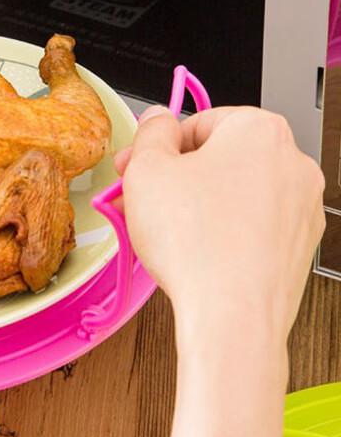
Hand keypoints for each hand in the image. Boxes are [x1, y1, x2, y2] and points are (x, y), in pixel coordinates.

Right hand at [116, 105, 325, 436]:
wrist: (231, 317)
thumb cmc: (196, 243)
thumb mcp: (147, 169)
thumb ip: (150, 132)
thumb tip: (158, 119)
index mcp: (260, 130)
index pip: (196, 122)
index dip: (157, 146)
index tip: (136, 165)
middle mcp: (292, 163)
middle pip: (217, 157)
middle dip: (173, 176)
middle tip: (140, 195)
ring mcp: (301, 207)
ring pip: (232, 192)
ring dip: (192, 202)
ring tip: (158, 227)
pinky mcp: (297, 246)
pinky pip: (249, 224)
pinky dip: (219, 229)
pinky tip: (190, 248)